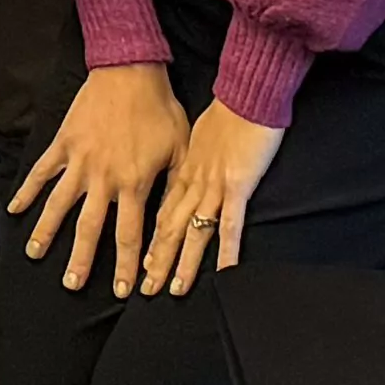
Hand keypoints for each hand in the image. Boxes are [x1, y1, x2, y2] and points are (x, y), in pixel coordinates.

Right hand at [13, 62, 185, 292]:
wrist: (130, 73)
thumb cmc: (161, 112)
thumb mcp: (180, 151)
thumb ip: (174, 187)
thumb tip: (178, 221)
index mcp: (134, 183)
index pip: (131, 235)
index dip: (128, 265)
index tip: (126, 291)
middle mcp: (103, 178)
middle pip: (90, 228)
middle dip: (81, 259)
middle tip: (72, 285)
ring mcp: (79, 161)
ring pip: (60, 204)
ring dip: (47, 231)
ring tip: (35, 254)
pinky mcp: (63, 144)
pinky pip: (42, 172)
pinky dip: (27, 191)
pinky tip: (15, 210)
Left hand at [136, 105, 286, 296]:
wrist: (245, 95)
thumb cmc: (226, 115)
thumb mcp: (196, 140)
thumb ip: (190, 164)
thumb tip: (184, 179)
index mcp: (182, 173)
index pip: (161, 214)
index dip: (150, 240)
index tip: (139, 264)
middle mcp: (191, 184)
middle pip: (169, 229)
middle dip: (156, 261)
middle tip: (144, 289)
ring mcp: (212, 186)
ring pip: (191, 231)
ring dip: (180, 262)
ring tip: (172, 288)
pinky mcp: (236, 185)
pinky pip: (231, 224)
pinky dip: (227, 250)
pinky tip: (224, 273)